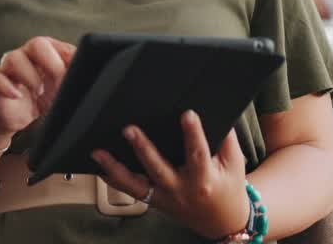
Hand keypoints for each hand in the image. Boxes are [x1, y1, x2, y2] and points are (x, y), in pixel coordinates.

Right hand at [0, 36, 75, 136]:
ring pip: (14, 58)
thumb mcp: (61, 90)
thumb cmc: (40, 98)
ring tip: (39, 93)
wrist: (13, 116)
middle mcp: (27, 54)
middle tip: (59, 82)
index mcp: (47, 52)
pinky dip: (4, 85)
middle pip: (37, 44)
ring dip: (30, 76)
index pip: (60, 47)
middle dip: (52, 63)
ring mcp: (7, 67)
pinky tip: (16, 95)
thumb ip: (73, 80)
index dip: (69, 60)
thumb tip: (90, 78)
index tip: (77, 76)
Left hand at [92, 111, 248, 238]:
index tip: (187, 114)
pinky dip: (113, 179)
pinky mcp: (154, 202)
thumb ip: (225, 137)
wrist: (223, 221)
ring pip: (135, 185)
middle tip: (129, 129)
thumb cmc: (228, 187)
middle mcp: (180, 190)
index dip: (193, 133)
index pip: (197, 154)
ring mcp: (164, 198)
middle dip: (143, 149)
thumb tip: (214, 110)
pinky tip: (98, 167)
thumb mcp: (234, 163)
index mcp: (203, 179)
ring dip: (115, 168)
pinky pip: (130, 191)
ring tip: (98, 152)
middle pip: (158, 169)